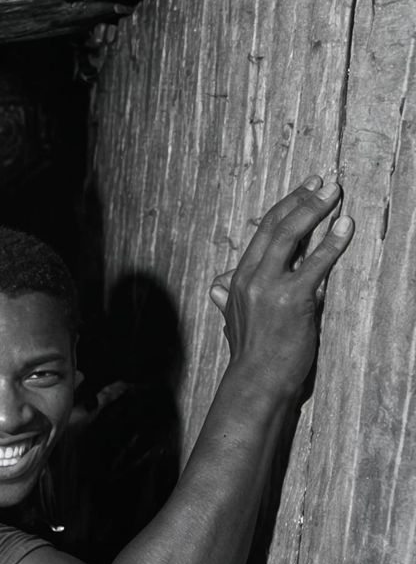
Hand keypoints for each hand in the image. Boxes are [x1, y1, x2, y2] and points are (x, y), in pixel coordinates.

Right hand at [209, 177, 353, 395]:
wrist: (258, 381)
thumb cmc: (253, 355)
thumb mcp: (234, 321)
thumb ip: (229, 299)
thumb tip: (217, 287)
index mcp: (237, 280)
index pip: (261, 233)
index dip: (284, 208)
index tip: (304, 190)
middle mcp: (248, 277)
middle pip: (275, 226)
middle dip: (301, 199)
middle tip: (323, 181)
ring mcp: (268, 287)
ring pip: (290, 236)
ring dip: (315, 209)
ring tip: (335, 192)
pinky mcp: (292, 299)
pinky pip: (315, 263)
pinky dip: (332, 242)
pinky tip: (345, 226)